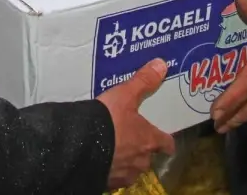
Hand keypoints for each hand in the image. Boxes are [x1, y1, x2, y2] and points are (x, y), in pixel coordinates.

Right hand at [96, 59, 176, 188]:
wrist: (80, 147)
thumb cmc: (108, 120)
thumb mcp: (125, 95)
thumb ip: (142, 81)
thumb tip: (162, 64)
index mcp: (149, 140)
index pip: (166, 144)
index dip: (166, 141)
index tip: (165, 140)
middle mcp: (141, 161)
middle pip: (148, 158)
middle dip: (142, 151)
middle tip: (131, 140)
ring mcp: (124, 174)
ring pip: (131, 169)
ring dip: (126, 161)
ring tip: (113, 150)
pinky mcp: (108, 183)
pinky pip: (114, 178)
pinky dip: (110, 170)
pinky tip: (101, 161)